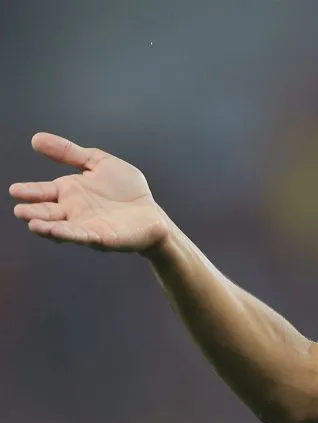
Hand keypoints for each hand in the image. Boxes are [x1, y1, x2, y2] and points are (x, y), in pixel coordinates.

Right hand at [10, 133, 171, 252]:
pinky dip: (68, 234)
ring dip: (46, 227)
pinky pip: (82, 236)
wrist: (152, 213)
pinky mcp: (101, 237)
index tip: (14, 190)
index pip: (44, 191)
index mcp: (70, 192)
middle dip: (33, 212)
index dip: (29, 191)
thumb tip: (36, 138)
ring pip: (61, 228)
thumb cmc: (126, 190)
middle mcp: (73, 211)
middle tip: (19, 211)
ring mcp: (85, 225)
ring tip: (32, 223)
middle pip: (47, 212)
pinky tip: (57, 231)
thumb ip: (69, 153)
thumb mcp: (98, 163)